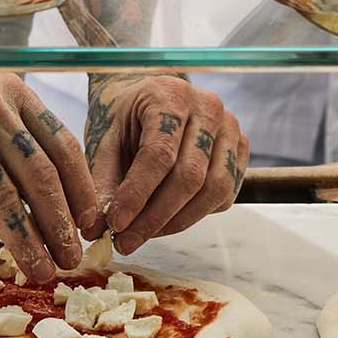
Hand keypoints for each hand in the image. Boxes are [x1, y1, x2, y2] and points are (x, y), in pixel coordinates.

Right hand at [0, 71, 99, 283]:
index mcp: (15, 93)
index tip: (91, 227)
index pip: (63, 146)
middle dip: (60, 224)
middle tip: (71, 259)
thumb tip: (64, 211)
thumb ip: (20, 146)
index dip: (81, 191)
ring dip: (26, 241)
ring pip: (3, 197)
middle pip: (38, 174)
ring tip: (39, 269)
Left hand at [83, 72, 248, 254]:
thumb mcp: (104, 141)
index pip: (159, 154)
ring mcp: (230, 127)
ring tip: (146, 234)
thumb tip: (96, 231)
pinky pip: (226, 193)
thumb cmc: (124, 116)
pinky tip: (169, 218)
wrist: (146, 96)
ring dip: (179, 221)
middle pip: (190, 176)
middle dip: (156, 217)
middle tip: (127, 241)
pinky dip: (198, 213)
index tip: (117, 224)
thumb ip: (102, 183)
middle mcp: (208, 107)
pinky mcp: (241, 148)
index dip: (138, 194)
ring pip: (214, 189)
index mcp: (170, 95)